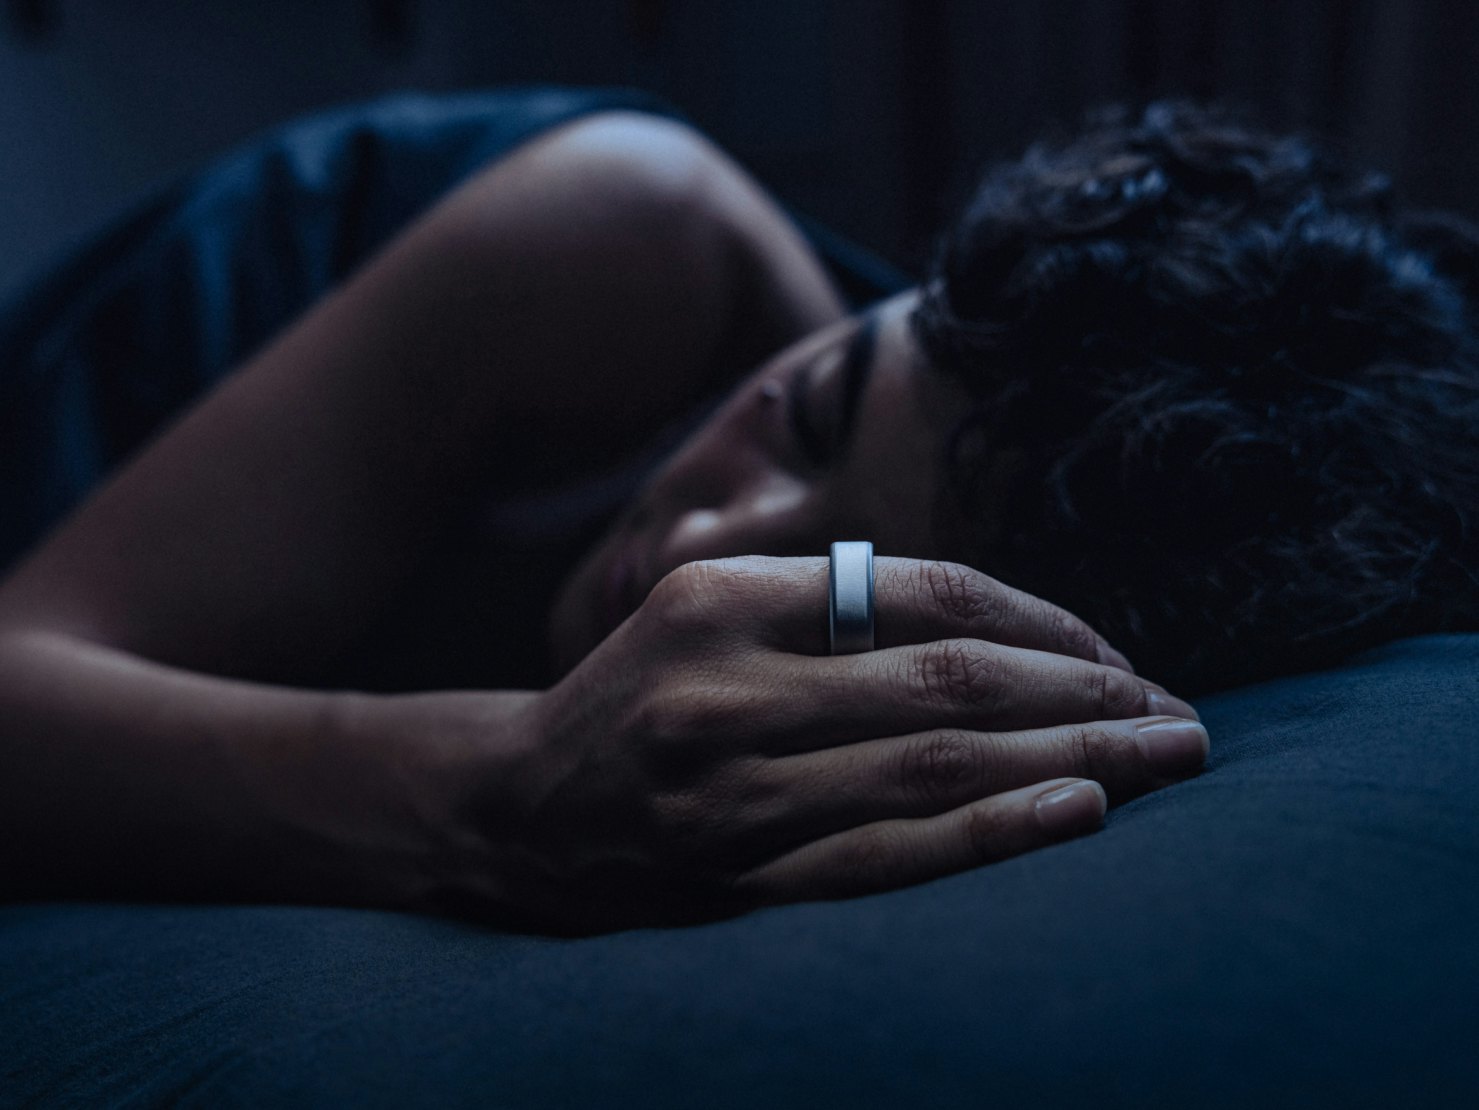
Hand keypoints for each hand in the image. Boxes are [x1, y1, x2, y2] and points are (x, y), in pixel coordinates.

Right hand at [456, 556, 1205, 933]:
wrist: (518, 810)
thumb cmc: (641, 697)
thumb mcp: (711, 612)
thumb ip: (833, 607)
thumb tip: (1016, 634)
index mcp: (724, 597)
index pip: (925, 590)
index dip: (1043, 623)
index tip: (1120, 657)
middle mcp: (725, 685)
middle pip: (950, 679)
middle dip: (1089, 695)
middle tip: (1183, 712)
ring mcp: (729, 788)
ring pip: (934, 766)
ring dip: (1074, 761)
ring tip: (1170, 758)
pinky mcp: (736, 876)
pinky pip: (887, 857)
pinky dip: (993, 834)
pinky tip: (1081, 814)